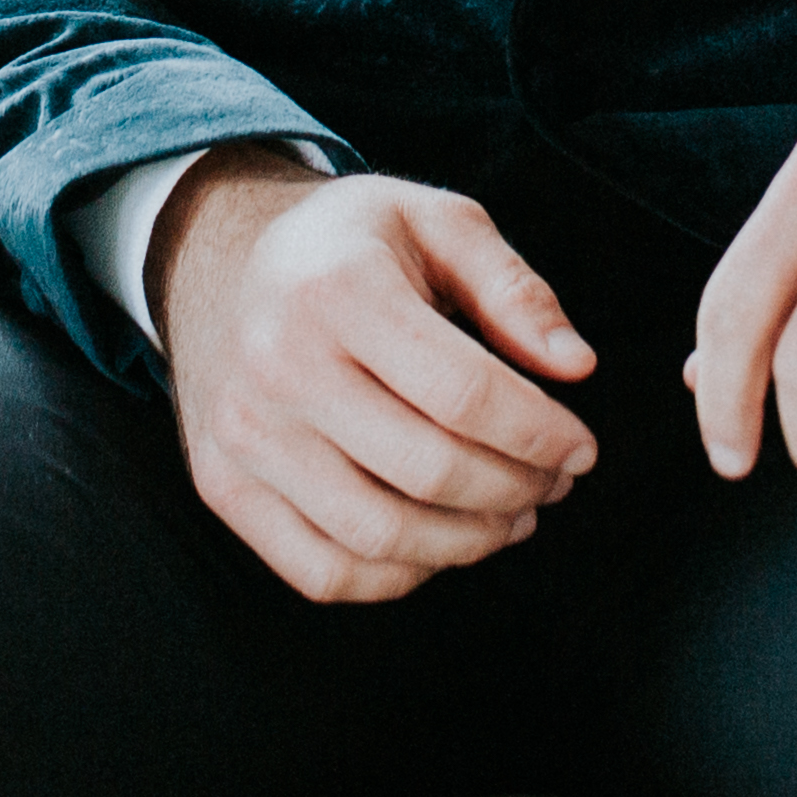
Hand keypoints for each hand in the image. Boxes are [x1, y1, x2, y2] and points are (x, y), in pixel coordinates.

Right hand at [156, 149, 600, 603]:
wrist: (215, 260)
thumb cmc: (349, 247)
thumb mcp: (436, 222)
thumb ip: (513, 288)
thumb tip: (576, 367)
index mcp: (337, 287)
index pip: (464, 392)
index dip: (541, 433)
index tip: (580, 447)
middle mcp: (277, 364)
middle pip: (429, 470)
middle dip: (517, 489)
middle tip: (553, 482)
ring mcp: (242, 434)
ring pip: (380, 536)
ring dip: (470, 541)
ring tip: (512, 514)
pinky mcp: (222, 485)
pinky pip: (324, 571)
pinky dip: (400, 575)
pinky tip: (440, 540)